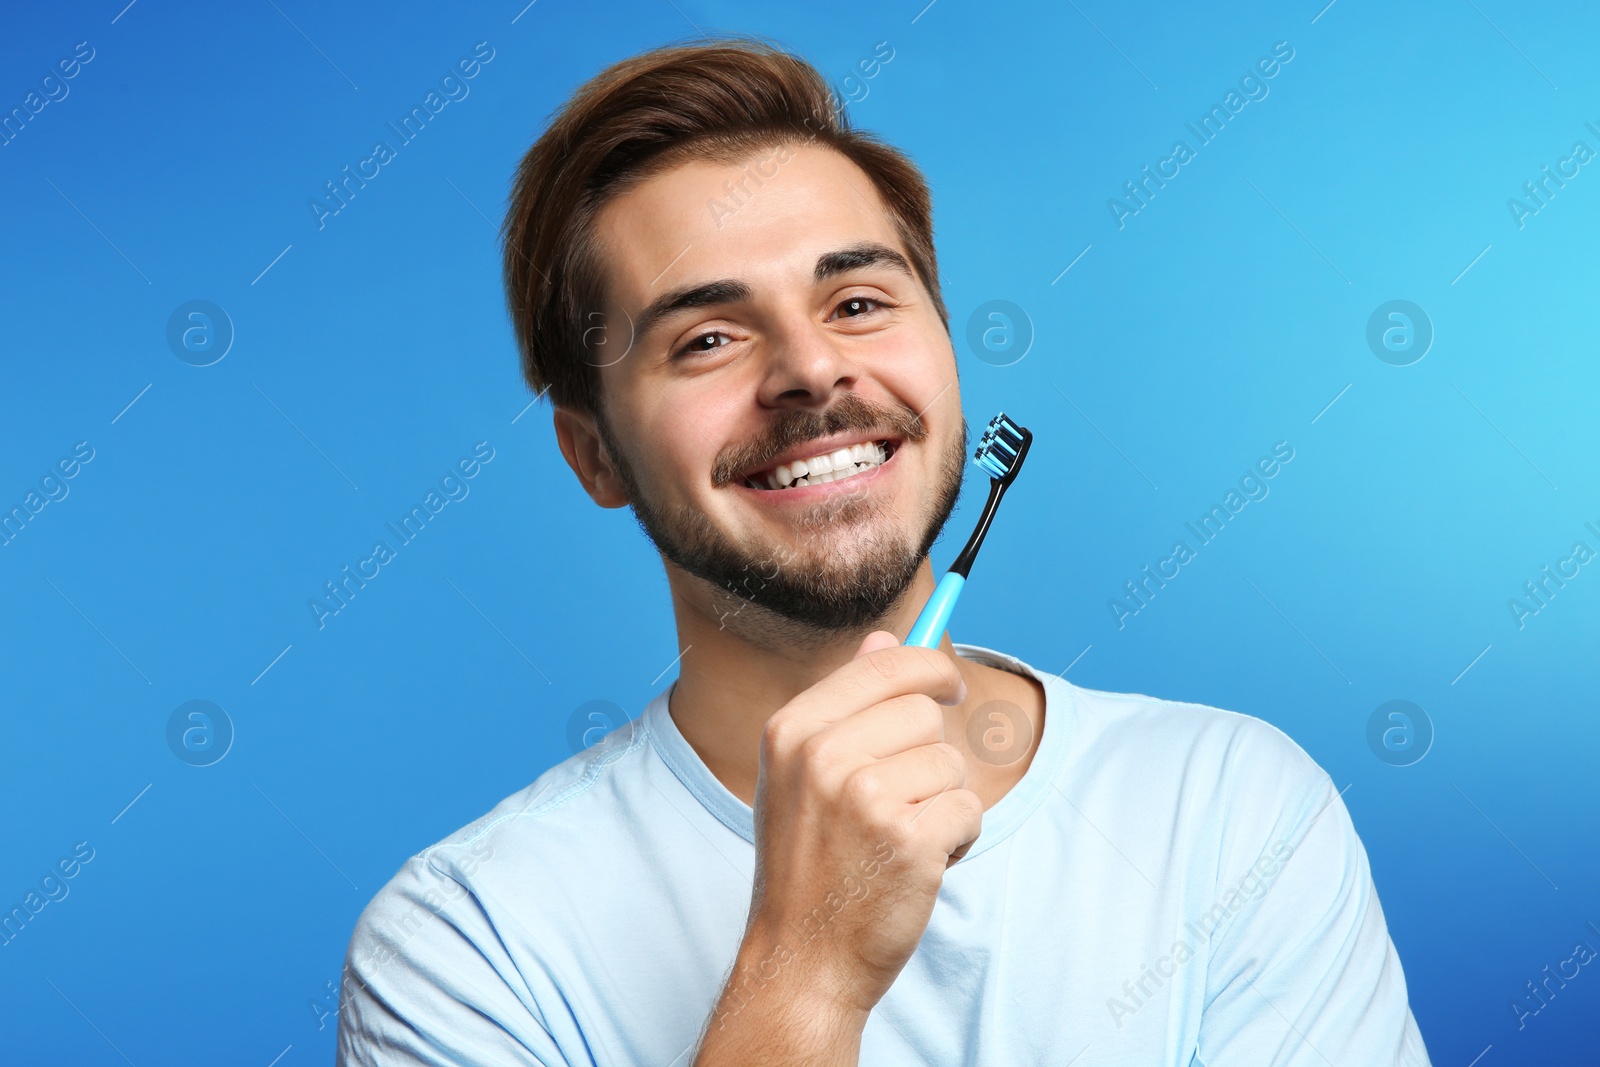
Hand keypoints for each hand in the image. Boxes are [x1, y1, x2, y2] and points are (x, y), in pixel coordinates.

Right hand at [743, 631, 981, 1017]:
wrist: (800, 957)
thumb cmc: (806, 862)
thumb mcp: (800, 774)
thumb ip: (845, 703)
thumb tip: (889, 637)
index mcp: (792, 729)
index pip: (886, 664)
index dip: (930, 668)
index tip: (948, 686)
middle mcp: (823, 756)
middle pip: (925, 712)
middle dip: (929, 755)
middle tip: (898, 802)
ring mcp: (866, 799)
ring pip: (951, 764)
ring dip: (942, 803)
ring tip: (898, 839)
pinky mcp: (909, 842)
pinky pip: (968, 811)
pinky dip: (957, 840)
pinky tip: (918, 865)